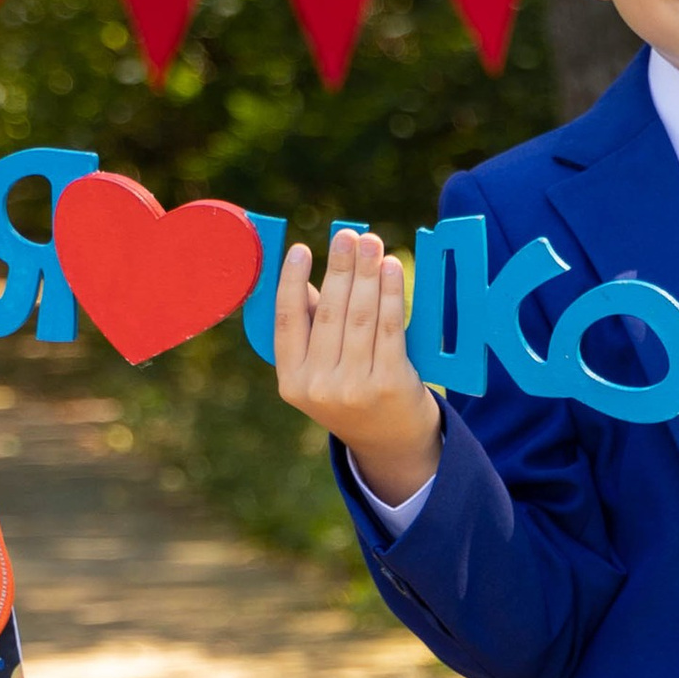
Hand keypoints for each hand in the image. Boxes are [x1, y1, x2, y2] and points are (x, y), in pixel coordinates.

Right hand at [274, 230, 442, 506]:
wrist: (391, 443)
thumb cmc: (352, 393)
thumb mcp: (320, 371)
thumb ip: (310, 328)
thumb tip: (304, 274)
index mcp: (291, 382)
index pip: (287, 322)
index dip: (291, 282)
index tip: (300, 249)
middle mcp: (318, 387)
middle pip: (328, 313)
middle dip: (339, 268)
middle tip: (347, 234)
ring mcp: (354, 388)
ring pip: (360, 316)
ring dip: (366, 273)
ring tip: (371, 242)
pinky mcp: (388, 384)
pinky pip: (389, 328)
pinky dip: (390, 294)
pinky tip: (390, 269)